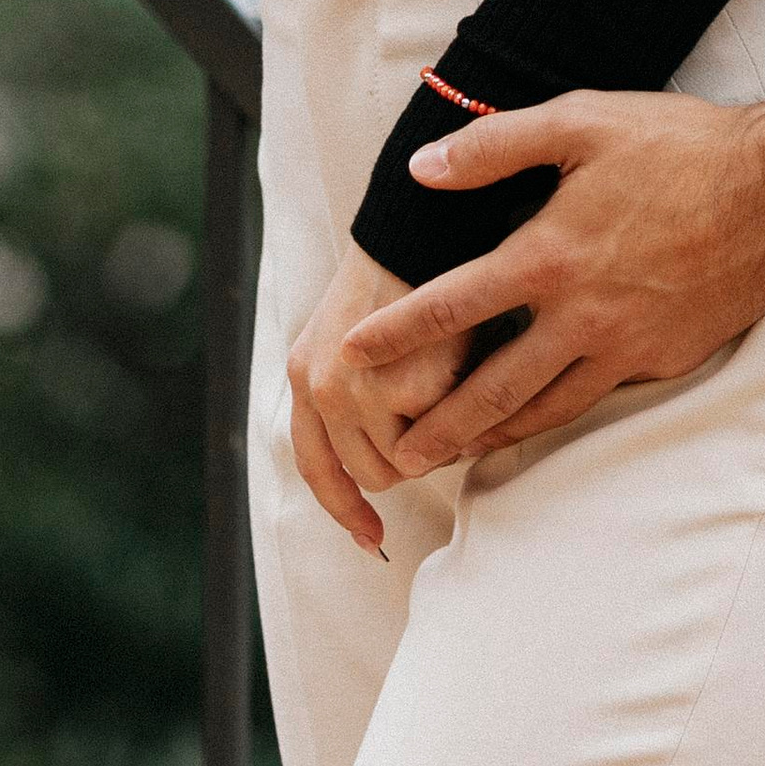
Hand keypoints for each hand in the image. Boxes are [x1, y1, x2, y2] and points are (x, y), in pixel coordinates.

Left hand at [285, 240, 468, 549]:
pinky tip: (460, 366)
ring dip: (433, 436)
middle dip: (406, 456)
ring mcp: (361, 393)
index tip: (372, 537)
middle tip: (432, 409)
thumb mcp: (347, 333)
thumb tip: (375, 472)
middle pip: (370, 473)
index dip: (343, 509)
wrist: (421, 228)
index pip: (316, 467)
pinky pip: (442, 435)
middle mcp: (322, 388)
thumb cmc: (396, 279)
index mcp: (304, 373)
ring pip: (409, 462)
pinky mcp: (406, 389)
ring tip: (446, 382)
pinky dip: (457, 412)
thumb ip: (346, 394)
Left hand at [341, 91, 764, 468]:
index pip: (452, 305)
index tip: (351, 357)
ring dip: (492, 437)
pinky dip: (553, 417)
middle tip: (395, 459)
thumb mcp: (581, 122)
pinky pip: (595, 397)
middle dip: (438, 427)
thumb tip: (422, 168)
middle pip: (493, 388)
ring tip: (454, 457)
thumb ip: (494, 146)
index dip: (396, 332)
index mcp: (551, 254)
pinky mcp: (663, 359)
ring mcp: (625, 345)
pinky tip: (536, 420)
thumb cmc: (676, 146)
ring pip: (545, 408)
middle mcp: (582, 314)